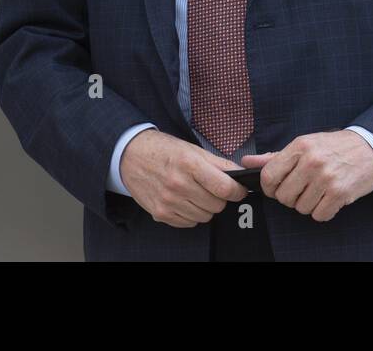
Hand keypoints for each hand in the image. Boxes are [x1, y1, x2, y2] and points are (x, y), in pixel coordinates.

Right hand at [119, 129, 247, 227]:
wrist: (131, 156)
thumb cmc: (165, 150)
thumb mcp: (193, 150)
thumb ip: (218, 163)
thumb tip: (241, 175)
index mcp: (189, 164)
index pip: (224, 187)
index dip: (237, 191)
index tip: (240, 190)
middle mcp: (178, 184)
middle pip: (216, 205)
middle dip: (220, 198)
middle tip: (213, 188)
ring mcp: (168, 201)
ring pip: (204, 216)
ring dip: (206, 207)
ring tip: (196, 192)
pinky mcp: (160, 213)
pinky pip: (189, 223)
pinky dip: (192, 214)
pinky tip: (184, 200)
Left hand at [241, 130, 372, 221]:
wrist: (371, 148)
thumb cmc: (335, 147)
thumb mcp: (306, 144)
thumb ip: (275, 156)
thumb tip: (248, 161)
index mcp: (300, 146)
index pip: (268, 176)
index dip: (269, 188)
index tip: (278, 188)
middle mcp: (311, 161)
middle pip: (283, 196)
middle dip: (291, 197)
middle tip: (304, 188)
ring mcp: (326, 177)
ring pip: (301, 208)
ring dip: (309, 204)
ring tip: (320, 191)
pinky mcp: (339, 193)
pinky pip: (319, 215)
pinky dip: (323, 211)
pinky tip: (330, 198)